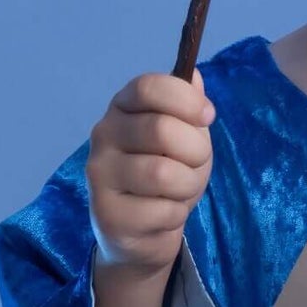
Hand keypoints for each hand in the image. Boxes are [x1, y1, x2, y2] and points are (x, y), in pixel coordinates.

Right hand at [87, 72, 214, 280]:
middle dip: (196, 150)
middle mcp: (102, 135)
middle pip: (161, 130)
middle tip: (195, 163)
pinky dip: (176, 214)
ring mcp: (99, 175)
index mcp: (122, 107)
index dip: (185, 99)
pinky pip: (162, 211)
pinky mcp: (107, 214)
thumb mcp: (185, 135)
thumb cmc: (168, 172)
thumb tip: (194, 76)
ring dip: (187, 185)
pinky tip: (163, 214)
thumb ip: (188, 105)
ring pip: (163, 174)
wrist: (143, 230)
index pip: (148, 87)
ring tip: (180, 190)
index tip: (207, 116)